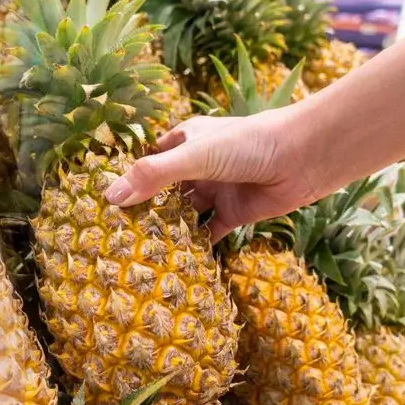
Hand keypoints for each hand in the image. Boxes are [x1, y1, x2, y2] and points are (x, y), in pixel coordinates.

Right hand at [104, 110, 315, 243]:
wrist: (305, 158)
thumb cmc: (248, 144)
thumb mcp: (194, 156)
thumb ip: (153, 176)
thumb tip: (111, 198)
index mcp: (183, 141)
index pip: (146, 162)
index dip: (126, 180)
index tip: (100, 204)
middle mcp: (196, 166)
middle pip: (161, 191)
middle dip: (142, 211)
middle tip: (113, 236)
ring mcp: (214, 191)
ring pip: (182, 214)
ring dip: (165, 230)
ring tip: (136, 253)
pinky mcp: (233, 214)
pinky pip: (207, 233)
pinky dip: (194, 246)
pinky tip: (174, 262)